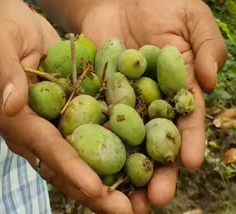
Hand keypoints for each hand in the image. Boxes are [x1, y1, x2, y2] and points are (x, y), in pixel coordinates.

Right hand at [0, 0, 133, 212]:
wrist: (10, 26)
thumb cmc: (0, 32)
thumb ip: (5, 74)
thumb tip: (12, 106)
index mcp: (18, 121)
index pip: (47, 149)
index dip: (71, 170)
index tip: (96, 189)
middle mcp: (37, 131)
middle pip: (67, 167)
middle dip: (95, 191)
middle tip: (126, 211)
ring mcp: (54, 124)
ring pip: (82, 159)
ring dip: (109, 181)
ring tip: (138, 201)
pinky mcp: (71, 112)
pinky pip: (92, 136)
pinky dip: (113, 153)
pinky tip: (138, 164)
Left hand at [80, 0, 226, 211]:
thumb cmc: (161, 3)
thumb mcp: (191, 19)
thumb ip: (207, 47)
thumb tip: (209, 81)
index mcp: (176, 91)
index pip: (184, 122)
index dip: (187, 143)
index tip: (189, 164)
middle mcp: (149, 105)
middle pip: (152, 144)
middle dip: (155, 172)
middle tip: (153, 201)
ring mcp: (120, 105)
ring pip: (122, 144)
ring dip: (122, 172)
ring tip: (121, 200)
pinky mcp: (94, 99)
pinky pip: (92, 124)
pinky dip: (90, 146)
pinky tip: (87, 168)